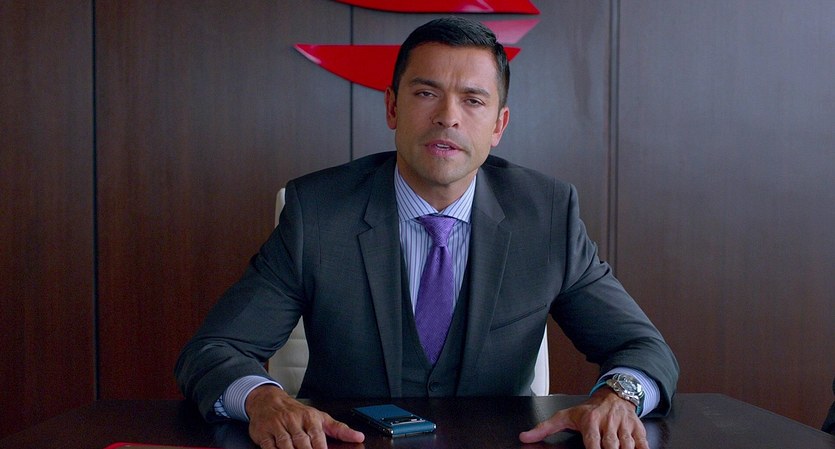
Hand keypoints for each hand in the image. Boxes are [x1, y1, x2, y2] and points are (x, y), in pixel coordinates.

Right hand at [245, 384, 364, 448]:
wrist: (268, 400)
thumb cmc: (297, 412)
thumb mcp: (320, 417)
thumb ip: (339, 429)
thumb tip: (359, 437)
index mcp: (310, 418)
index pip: (318, 438)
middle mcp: (294, 421)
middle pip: (302, 444)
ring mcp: (278, 426)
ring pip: (286, 446)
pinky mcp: (264, 433)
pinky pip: (270, 447)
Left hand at [519, 389, 647, 448]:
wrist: (614, 395)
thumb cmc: (589, 410)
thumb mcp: (565, 416)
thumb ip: (544, 428)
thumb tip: (524, 437)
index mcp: (590, 421)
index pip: (593, 442)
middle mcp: (608, 423)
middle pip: (611, 446)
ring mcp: (624, 426)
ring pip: (628, 445)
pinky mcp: (637, 429)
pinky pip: (643, 443)